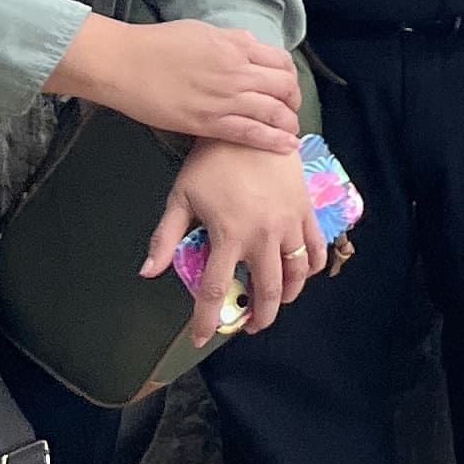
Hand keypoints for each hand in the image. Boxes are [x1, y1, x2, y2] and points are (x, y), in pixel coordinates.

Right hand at [53, 14, 301, 151]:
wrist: (123, 63)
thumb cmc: (157, 44)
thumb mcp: (203, 31)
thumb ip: (232, 41)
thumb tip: (252, 48)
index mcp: (236, 46)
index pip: (281, 62)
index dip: (290, 77)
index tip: (287, 86)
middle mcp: (237, 71)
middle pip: (284, 88)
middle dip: (293, 101)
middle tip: (290, 111)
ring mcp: (224, 98)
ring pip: (273, 112)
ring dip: (288, 123)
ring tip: (291, 131)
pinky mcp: (208, 123)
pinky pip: (251, 133)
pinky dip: (273, 140)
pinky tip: (285, 146)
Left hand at [142, 139, 318, 334]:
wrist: (250, 125)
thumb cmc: (210, 161)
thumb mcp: (181, 196)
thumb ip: (166, 237)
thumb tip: (147, 272)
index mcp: (228, 236)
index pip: (215, 290)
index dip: (206, 320)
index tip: (201, 338)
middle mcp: (262, 236)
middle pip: (266, 290)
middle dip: (259, 317)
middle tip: (251, 326)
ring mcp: (288, 224)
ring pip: (296, 273)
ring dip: (287, 295)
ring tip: (277, 303)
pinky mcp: (305, 210)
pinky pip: (316, 246)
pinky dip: (313, 265)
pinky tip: (304, 271)